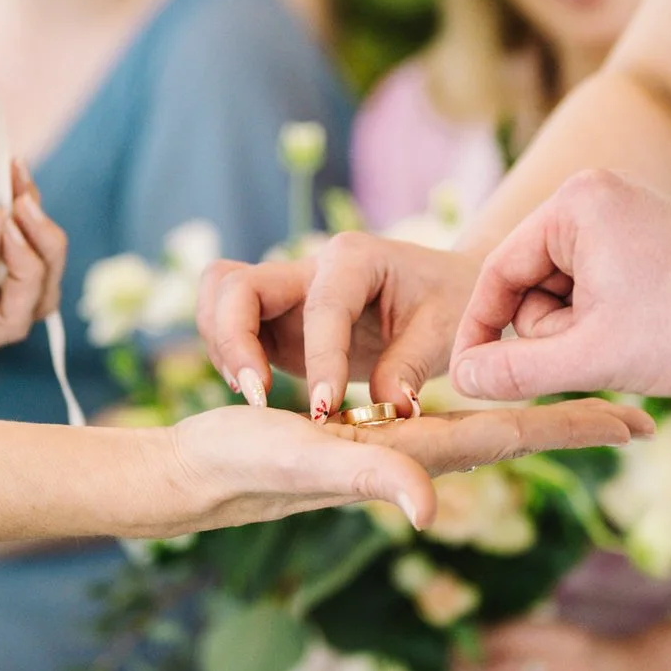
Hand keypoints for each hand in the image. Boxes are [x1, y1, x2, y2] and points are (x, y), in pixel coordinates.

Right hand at [155, 400, 653, 535]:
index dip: (577, 426)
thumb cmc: (243, 467)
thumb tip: (430, 511)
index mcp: (417, 452)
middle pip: (515, 428)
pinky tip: (485, 399)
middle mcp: (416, 453)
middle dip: (576, 422)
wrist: (197, 476)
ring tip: (581, 403)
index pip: (516, 433)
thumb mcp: (304, 461)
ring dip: (535, 415)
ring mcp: (392, 444)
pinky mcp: (364, 431)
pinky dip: (479, 405)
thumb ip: (368, 477)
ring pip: (481, 422)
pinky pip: (441, 415)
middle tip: (640, 414)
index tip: (641, 419)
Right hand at [199, 235, 479, 419]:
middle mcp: (309, 265)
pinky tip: (255, 392)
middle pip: (238, 286)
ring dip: (222, 345)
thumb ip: (410, 368)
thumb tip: (389, 408)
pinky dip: (227, 353)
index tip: (325, 411)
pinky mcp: (276, 317)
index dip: (320, 360)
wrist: (446, 289)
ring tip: (253, 396)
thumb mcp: (443, 333)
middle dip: (235, 341)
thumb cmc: (450, 305)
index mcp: (354, 259)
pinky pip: (229, 322)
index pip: (322, 308)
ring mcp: (287, 289)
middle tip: (257, 400)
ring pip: (221, 296)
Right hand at [451, 170, 670, 401]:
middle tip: (598, 353)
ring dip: (578, 329)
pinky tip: (639, 333)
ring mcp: (618, 212)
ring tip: (627, 342)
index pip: (497, 270)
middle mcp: (593, 193)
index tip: (469, 375)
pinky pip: (591, 285)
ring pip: (560, 290)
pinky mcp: (638, 235)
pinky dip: (602, 319)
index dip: (481, 329)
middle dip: (552, 329)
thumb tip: (460, 376)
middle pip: (528, 280)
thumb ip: (517, 369)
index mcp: (576, 203)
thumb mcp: (593, 356)